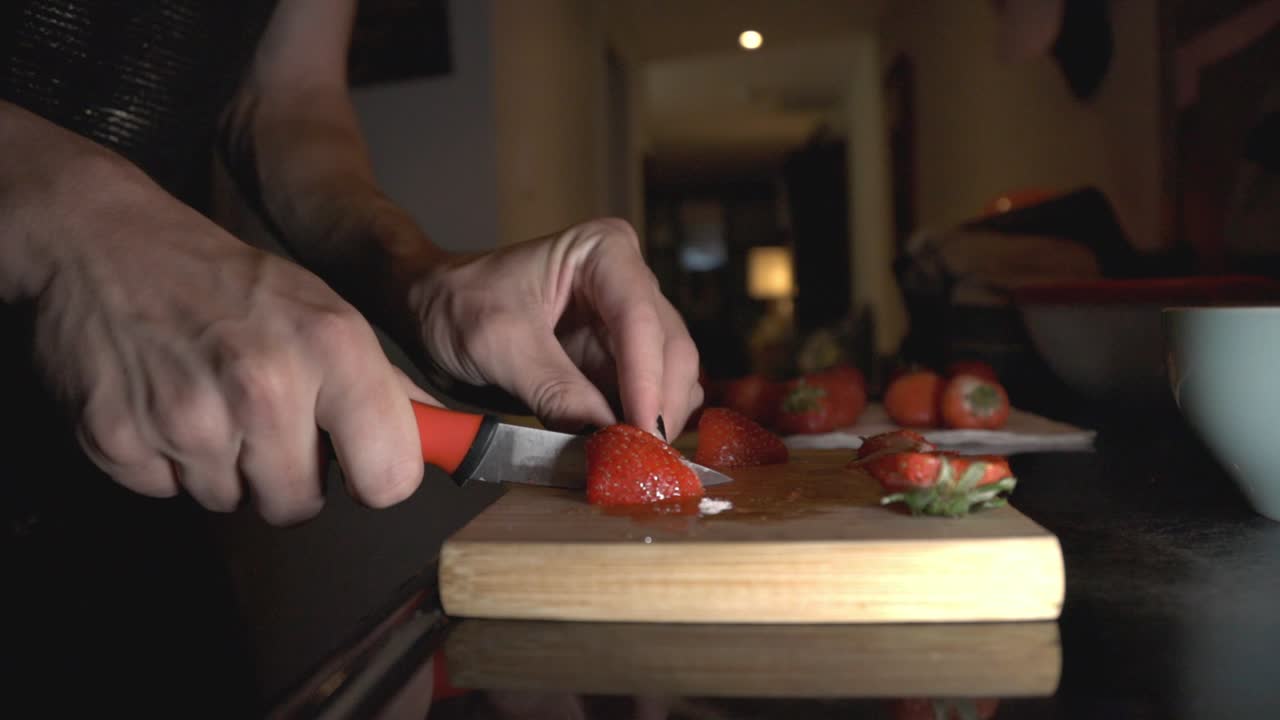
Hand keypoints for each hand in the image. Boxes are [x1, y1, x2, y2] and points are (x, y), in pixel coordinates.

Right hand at [26, 158, 432, 524]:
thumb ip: (377, 384)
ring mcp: (189, 419)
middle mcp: (266, 388)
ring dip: (223, 468)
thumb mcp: (322, 311)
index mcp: (333, 349)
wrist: (101, 243)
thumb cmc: (225, 282)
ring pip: (231, 503)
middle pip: (299, 507)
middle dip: (284, 475)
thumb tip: (440, 441)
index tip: (357, 464)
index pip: (390, 479)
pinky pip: (166, 494)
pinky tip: (162, 403)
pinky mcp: (120, 442)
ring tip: (207, 398)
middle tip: (261, 418)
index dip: (372, 477)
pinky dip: (165, 462)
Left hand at [410, 219, 701, 437]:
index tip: (641, 430)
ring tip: (630, 459)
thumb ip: (552, 388)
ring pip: (672, 378)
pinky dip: (642, 427)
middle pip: (670, 350)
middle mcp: (630, 282)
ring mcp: (630, 325)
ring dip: (656, 421)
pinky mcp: (621, 362)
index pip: (640, 320)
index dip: (647, 380)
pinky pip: (649, 398)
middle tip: (641, 456)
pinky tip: (623, 451)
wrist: (431, 311)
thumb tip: (602, 435)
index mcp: (604, 251)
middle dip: (658, 405)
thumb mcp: (497, 343)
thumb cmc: (457, 303)